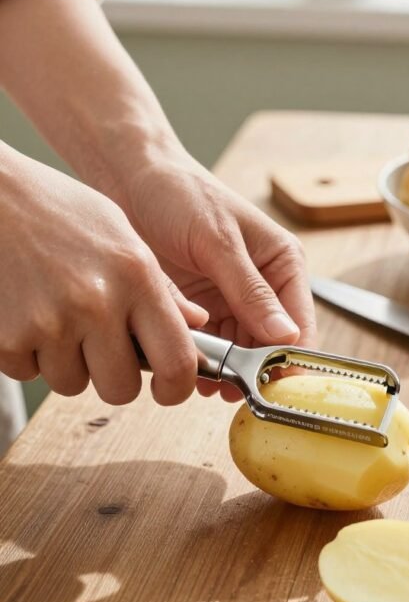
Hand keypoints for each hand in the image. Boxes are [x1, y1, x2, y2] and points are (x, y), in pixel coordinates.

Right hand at [0, 147, 207, 404]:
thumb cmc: (59, 211)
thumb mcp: (122, 236)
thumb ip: (161, 287)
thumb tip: (196, 325)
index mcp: (136, 277)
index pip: (176, 362)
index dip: (175, 388)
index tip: (166, 388)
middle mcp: (97, 304)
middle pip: (121, 389)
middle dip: (113, 377)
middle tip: (101, 347)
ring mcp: (49, 324)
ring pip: (72, 383)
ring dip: (67, 363)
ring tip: (57, 315)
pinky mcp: (8, 338)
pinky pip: (28, 372)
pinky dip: (28, 353)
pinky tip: (26, 311)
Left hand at [124, 149, 317, 396]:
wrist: (131, 180)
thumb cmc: (181, 194)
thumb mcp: (217, 241)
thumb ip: (250, 291)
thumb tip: (287, 336)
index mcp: (283, 264)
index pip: (300, 325)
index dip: (289, 360)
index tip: (271, 386)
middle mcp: (263, 287)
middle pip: (269, 347)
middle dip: (250, 370)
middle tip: (228, 389)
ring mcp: (231, 301)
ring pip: (238, 353)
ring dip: (223, 369)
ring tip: (204, 380)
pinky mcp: (201, 309)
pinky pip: (208, 346)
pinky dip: (199, 359)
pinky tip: (188, 367)